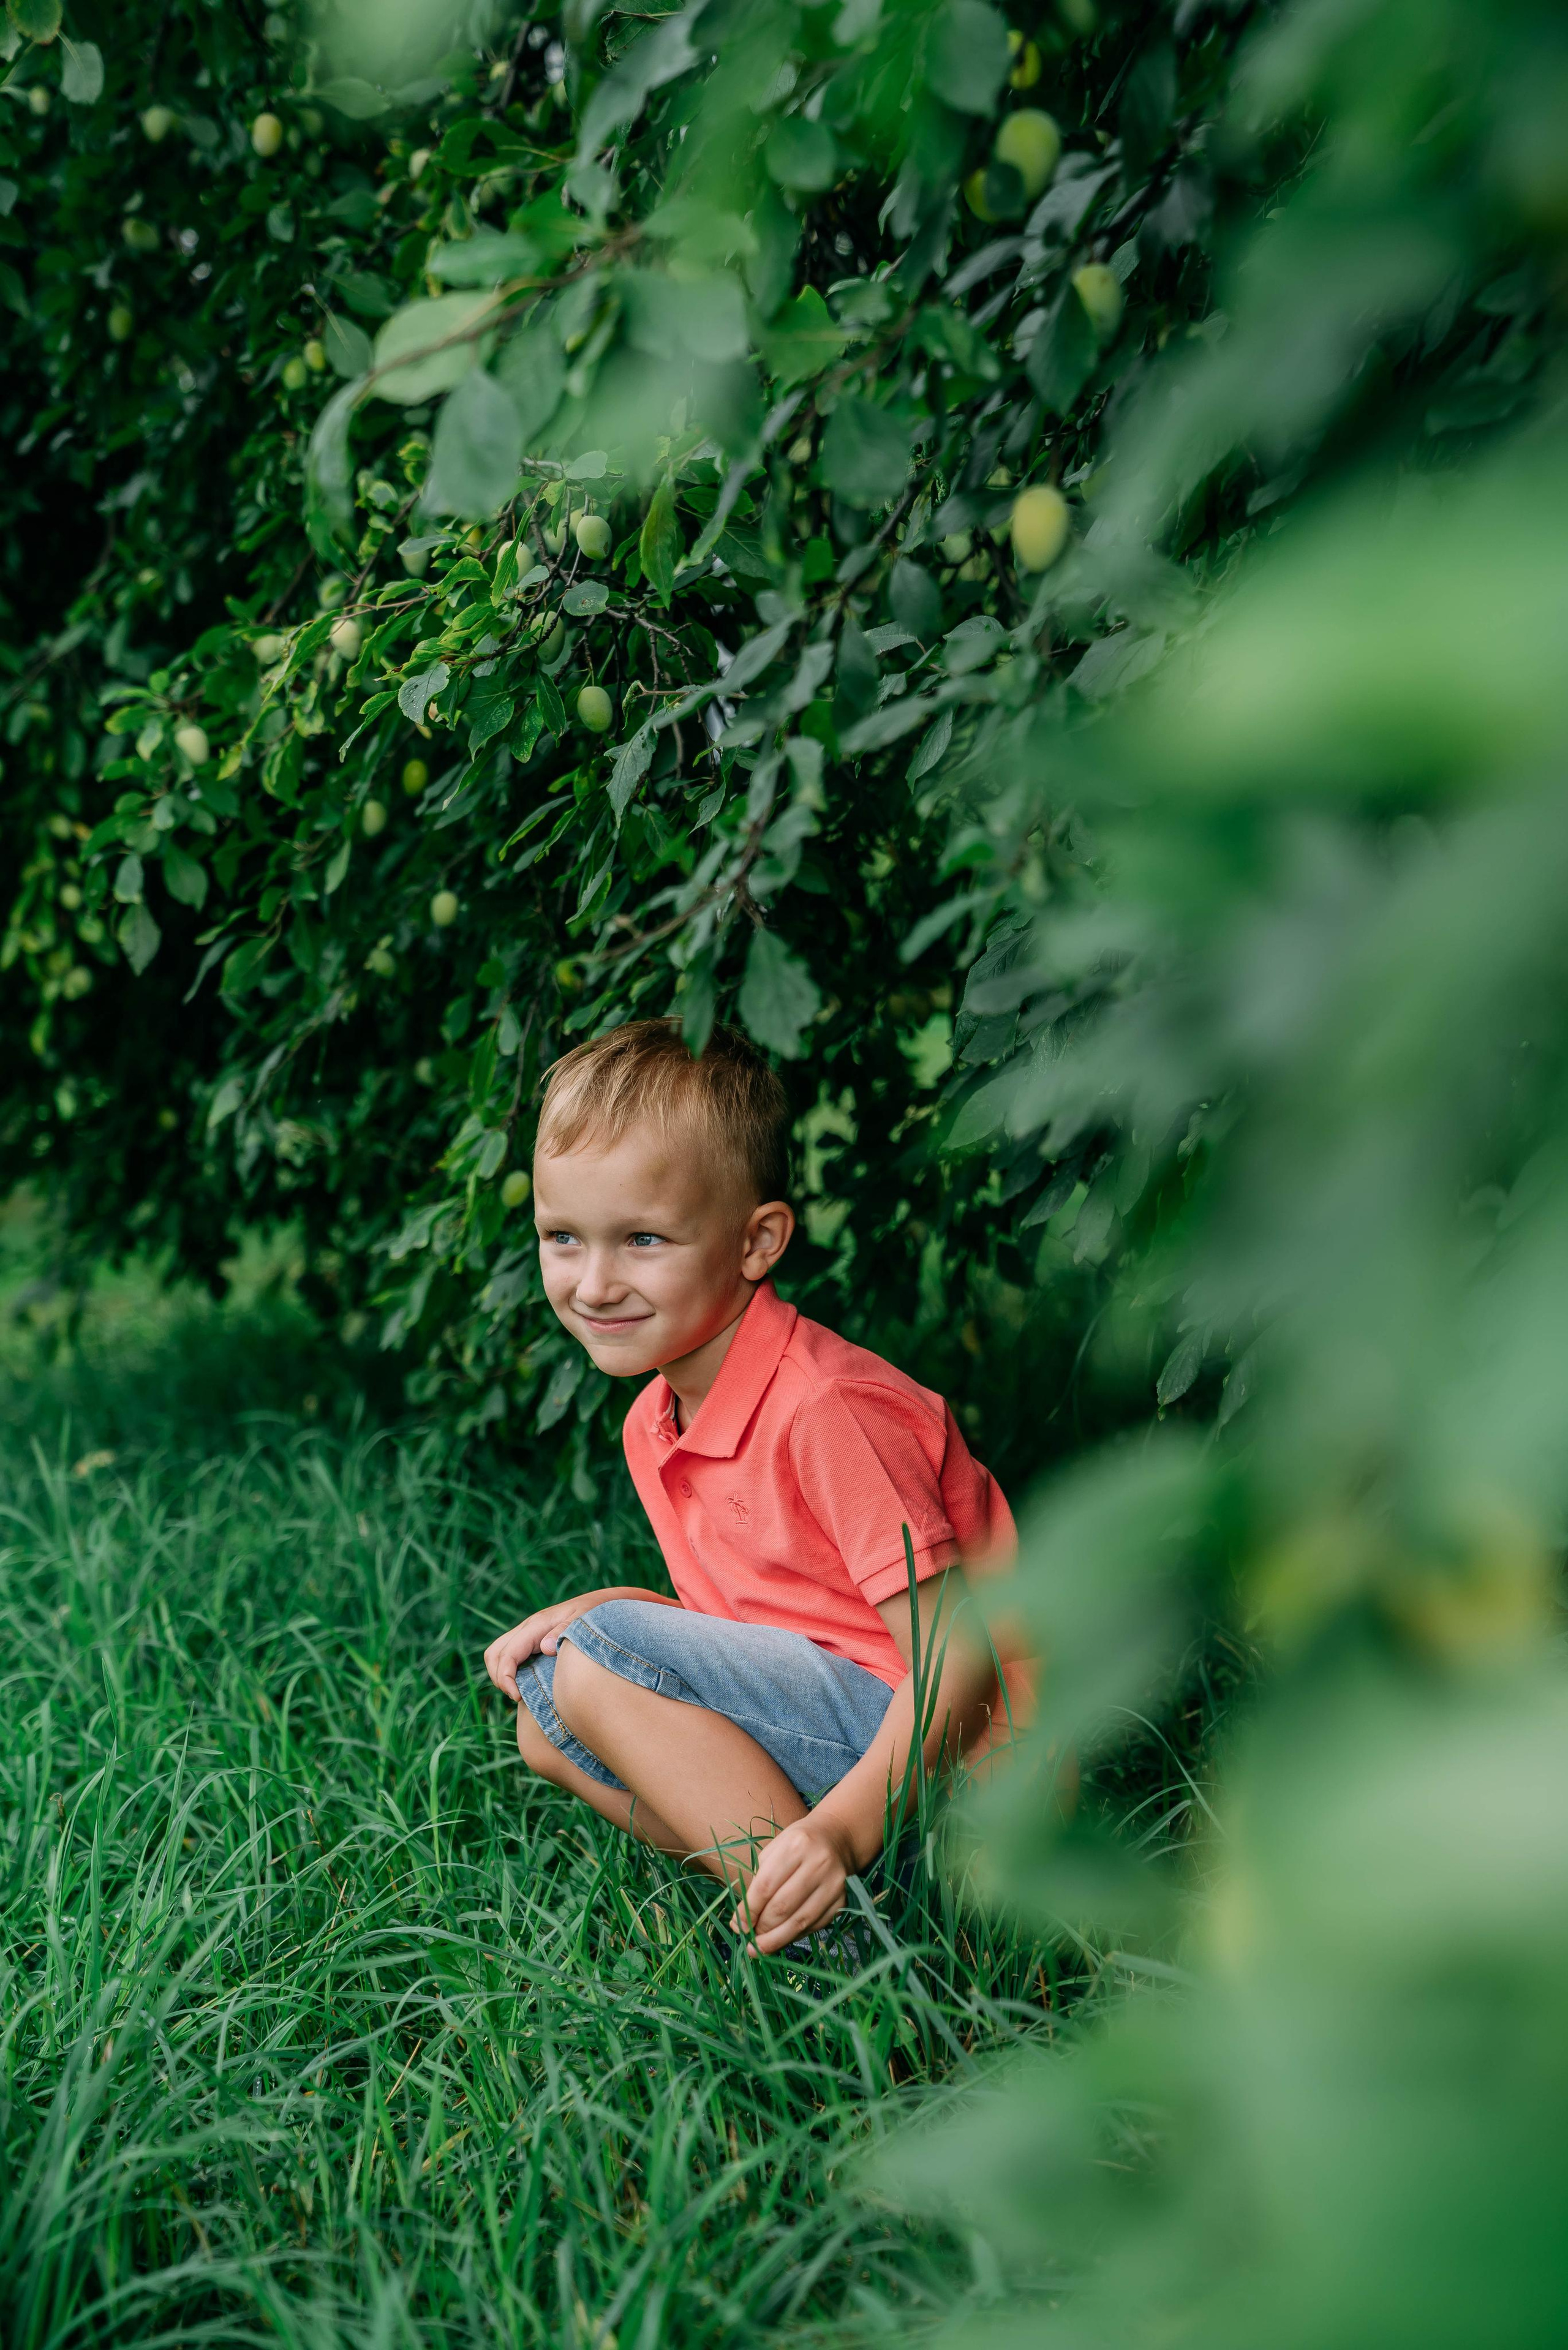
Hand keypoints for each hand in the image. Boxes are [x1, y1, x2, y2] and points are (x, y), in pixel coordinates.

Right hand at [482, 1593, 608, 1698]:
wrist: (602, 1604)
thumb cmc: (595, 1613)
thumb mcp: (583, 1621)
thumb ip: (564, 1632)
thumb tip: (545, 1647)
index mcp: (537, 1625)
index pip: (508, 1653)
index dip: (506, 1677)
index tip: (517, 1696)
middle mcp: (528, 1628)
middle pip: (494, 1653)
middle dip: (498, 1678)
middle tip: (516, 1696)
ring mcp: (528, 1634)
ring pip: (498, 1654)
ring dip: (501, 1675)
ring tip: (518, 1693)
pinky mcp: (533, 1640)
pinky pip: (511, 1656)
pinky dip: (509, 1671)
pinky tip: (526, 1684)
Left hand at [731, 1814, 860, 1955]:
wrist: (837, 1839)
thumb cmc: (797, 1845)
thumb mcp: (774, 1851)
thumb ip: (759, 1883)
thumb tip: (742, 1922)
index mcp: (795, 1846)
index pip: (766, 1885)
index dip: (749, 1910)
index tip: (738, 1926)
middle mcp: (818, 1864)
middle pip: (783, 1907)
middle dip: (762, 1928)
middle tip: (749, 1939)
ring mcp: (833, 1884)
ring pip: (800, 1922)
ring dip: (776, 1940)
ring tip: (760, 1949)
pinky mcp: (842, 1901)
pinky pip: (814, 1926)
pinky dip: (794, 1936)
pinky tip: (781, 1939)